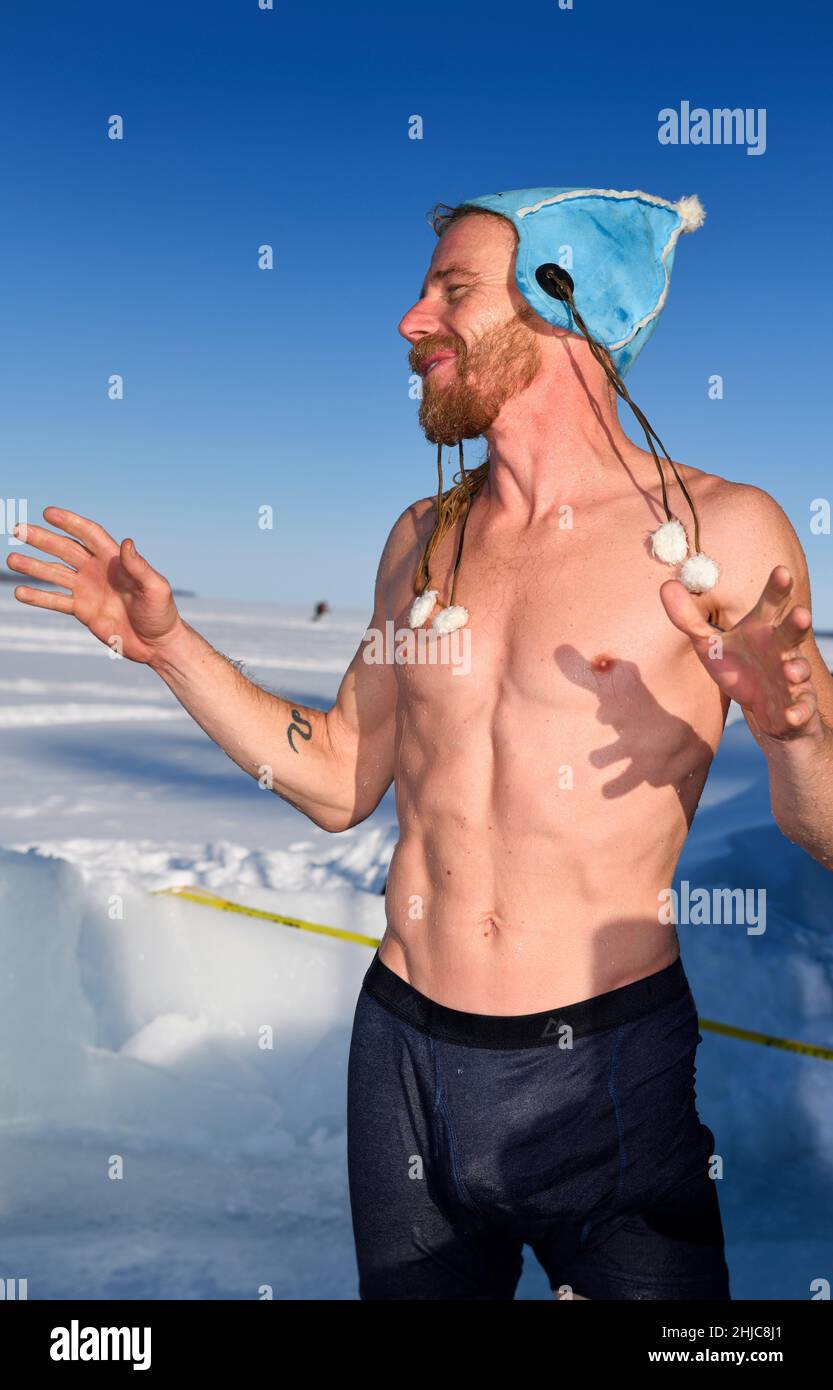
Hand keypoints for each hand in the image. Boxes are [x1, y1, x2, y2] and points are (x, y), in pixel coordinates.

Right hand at [7, 506, 183, 663]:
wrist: (156, 644)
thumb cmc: (161, 613)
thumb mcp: (156, 588)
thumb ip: (139, 567)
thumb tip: (127, 543)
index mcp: (115, 560)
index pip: (89, 534)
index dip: (70, 523)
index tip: (48, 512)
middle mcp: (97, 570)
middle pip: (65, 549)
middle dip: (42, 539)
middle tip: (18, 529)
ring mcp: (87, 589)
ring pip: (55, 573)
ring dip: (33, 566)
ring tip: (12, 559)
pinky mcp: (82, 610)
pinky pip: (56, 601)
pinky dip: (38, 597)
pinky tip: (19, 592)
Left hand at [659, 565, 821, 741]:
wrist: (764, 709)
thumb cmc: (739, 667)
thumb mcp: (709, 644)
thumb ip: (688, 618)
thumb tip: (666, 584)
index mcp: (762, 630)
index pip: (770, 604)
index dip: (777, 589)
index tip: (781, 571)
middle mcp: (781, 649)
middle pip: (791, 633)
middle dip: (797, 624)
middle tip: (801, 614)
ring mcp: (792, 677)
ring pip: (800, 670)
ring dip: (798, 670)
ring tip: (792, 672)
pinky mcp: (797, 705)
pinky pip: (801, 709)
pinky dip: (799, 712)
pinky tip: (792, 716)